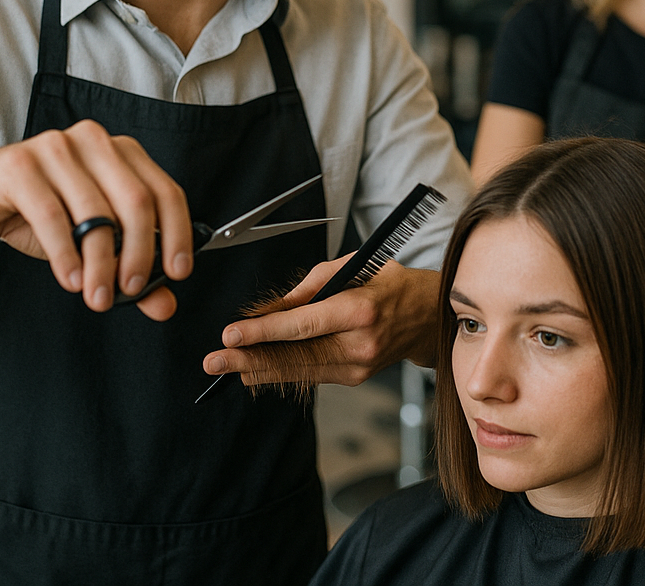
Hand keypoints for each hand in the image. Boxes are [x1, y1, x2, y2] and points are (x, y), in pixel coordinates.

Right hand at [0, 118, 191, 319]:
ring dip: (100, 264)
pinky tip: (71, 279)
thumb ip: (129, 267)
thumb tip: (165, 303)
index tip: (178, 273)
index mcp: (121, 152)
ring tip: (98, 297)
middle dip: (140, 254)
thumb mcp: (91, 241)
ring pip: (95, 213)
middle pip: (136, 201)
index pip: (166, 191)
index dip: (178, 234)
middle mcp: (94, 141)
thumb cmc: (39, 212)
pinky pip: (52, 215)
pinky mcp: (20, 165)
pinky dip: (66, 254)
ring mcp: (56, 147)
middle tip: (132, 291)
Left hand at [203, 258, 441, 385]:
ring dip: (258, 369)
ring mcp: (358, 366)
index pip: (302, 325)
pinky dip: (280, 371)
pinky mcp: (354, 377)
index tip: (232, 333)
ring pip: (298, 370)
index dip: (264, 331)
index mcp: (360, 310)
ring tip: (225, 367)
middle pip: (294, 355)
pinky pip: (310, 375)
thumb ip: (312, 284)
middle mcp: (359, 344)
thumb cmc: (392, 283)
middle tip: (214, 360)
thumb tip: (275, 308)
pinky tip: (253, 369)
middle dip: (249, 358)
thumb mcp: (355, 265)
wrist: (430, 318)